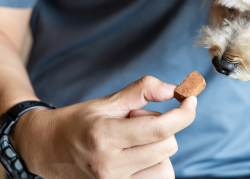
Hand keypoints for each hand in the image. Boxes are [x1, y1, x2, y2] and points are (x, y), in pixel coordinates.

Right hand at [9, 76, 196, 178]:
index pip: (160, 128)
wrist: (48, 149)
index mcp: (105, 137)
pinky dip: (156, 164)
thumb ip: (142, 91)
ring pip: (166, 165)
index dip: (183, 113)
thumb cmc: (79, 121)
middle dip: (162, 127)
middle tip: (137, 122)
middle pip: (167, 146)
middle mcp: (111, 166)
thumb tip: (175, 90)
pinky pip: (157, 178)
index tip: (190, 100)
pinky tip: (138, 155)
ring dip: (160, 148)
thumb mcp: (107, 101)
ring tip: (134, 141)